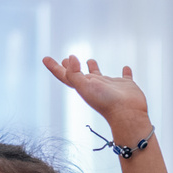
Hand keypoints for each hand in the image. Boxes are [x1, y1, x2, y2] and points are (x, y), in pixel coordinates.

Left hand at [44, 55, 158, 136]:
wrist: (127, 114)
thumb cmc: (105, 102)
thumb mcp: (84, 87)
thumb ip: (74, 73)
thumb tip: (70, 58)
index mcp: (83, 86)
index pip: (65, 75)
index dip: (54, 67)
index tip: (45, 58)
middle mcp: (95, 86)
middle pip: (80, 74)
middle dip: (72, 67)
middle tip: (67, 58)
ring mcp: (111, 86)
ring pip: (100, 75)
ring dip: (94, 68)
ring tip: (90, 60)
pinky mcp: (126, 86)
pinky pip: (125, 76)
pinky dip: (125, 72)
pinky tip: (126, 67)